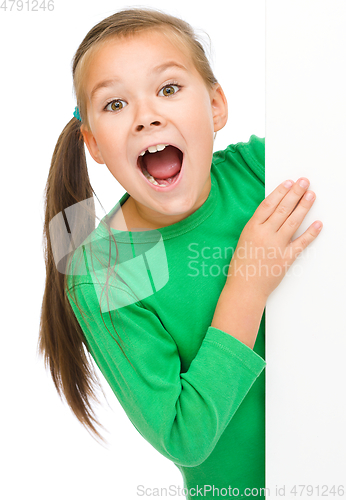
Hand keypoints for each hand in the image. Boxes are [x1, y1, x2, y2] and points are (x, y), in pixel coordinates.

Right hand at [226, 178, 322, 299]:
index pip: (268, 204)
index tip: (289, 182)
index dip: (280, 192)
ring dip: (304, 206)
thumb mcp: (244, 240)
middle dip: (295, 193)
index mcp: (251, 228)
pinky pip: (301, 243)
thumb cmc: (242, 266)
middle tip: (304, 182)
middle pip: (283, 209)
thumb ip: (258, 227)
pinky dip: (311, 233)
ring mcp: (276, 246)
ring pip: (293, 221)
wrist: (244, 289)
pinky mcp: (286, 258)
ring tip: (311, 195)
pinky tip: (318, 224)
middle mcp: (265, 234)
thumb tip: (274, 213)